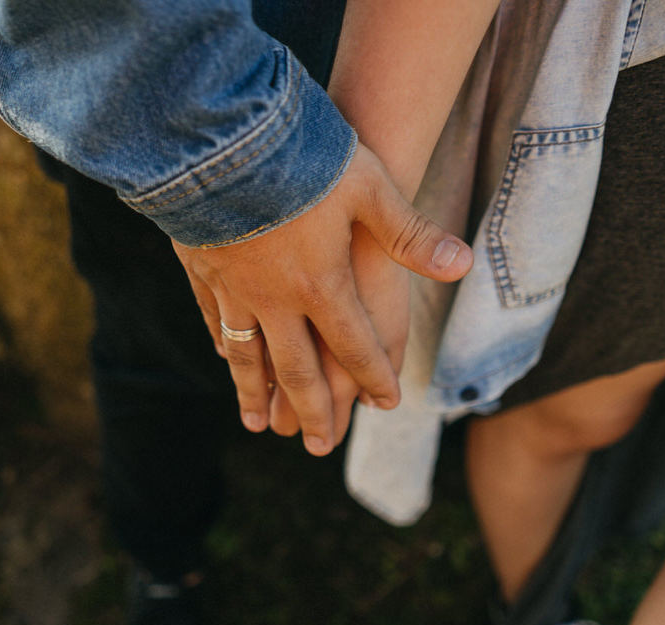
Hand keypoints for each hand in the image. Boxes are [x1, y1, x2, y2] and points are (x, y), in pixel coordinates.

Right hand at [176, 143, 468, 455]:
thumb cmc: (302, 158)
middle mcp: (276, 300)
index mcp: (322, 284)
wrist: (219, 138)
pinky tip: (226, 358)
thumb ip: (410, 233)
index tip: (385, 404)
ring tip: (259, 425)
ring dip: (256, 394)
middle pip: (296, 369)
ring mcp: (234, 290)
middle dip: (311, 411)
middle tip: (317, 446)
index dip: (373, 377)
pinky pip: (214, 322)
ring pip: (247, 357)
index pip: (354, 344)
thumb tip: (462, 265)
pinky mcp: (202, 271)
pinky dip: (223, 348)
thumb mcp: (368, 188)